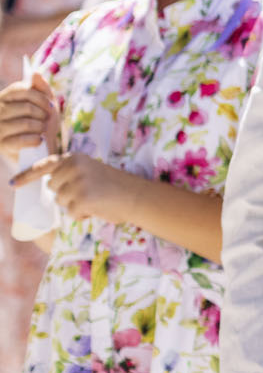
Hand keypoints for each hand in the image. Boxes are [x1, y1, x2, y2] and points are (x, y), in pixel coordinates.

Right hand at [0, 75, 55, 161]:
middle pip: (27, 107)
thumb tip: (35, 73)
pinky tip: (38, 140)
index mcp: (5, 97)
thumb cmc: (40, 123)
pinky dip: (36, 140)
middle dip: (43, 115)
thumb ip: (41, 88)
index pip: (24, 90)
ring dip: (41, 128)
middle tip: (46, 121)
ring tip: (41, 131)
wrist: (37, 150)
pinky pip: (22, 139)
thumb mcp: (43, 104)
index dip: (42, 99)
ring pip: (26, 123)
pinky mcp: (1, 144)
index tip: (51, 107)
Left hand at [14, 152, 136, 223]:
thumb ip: (72, 172)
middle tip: (89, 193)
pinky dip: (82, 214)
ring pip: (61, 201)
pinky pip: (71, 212)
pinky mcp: (81, 198)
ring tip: (96, 200)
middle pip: (53, 187)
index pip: (45, 165)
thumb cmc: (116, 186)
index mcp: (75, 158)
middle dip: (66, 193)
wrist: (138, 195)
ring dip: (75, 205)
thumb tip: (50, 184)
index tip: (13, 183)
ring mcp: (77, 182)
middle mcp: (74, 167)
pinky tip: (97, 208)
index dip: (27, 175)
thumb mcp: (91, 170)